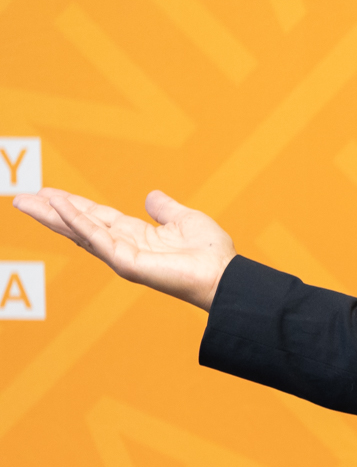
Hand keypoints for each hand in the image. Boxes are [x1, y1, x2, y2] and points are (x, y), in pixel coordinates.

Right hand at [11, 189, 236, 310]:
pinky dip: (78, 221)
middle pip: (80, 224)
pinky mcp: (126, 263)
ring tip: (26, 201)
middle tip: (22, 197)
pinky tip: (60, 207)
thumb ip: (165, 209)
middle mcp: (124, 246)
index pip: (96, 217)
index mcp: (136, 235)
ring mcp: (122, 256)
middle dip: (51, 211)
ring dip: (53, 215)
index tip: (49, 193)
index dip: (73, 205)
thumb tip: (151, 196)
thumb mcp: (185, 219)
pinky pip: (97, 237)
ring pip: (79, 231)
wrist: (224, 274)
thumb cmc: (211, 253)